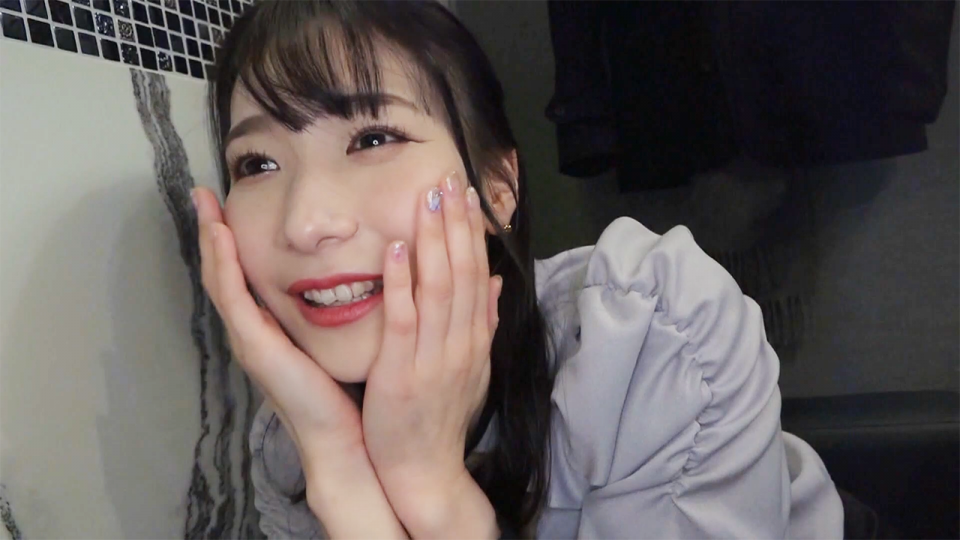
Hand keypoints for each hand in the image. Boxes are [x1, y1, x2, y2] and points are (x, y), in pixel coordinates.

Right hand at [194, 188, 405, 537]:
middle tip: (202, 192)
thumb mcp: (336, 344)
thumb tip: (351, 277)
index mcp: (272, 330)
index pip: (244, 275)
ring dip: (211, 239)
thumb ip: (333, 314)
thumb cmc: (347, 394)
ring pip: (221, 279)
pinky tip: (222, 235)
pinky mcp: (257, 348)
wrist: (347, 441)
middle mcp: (253, 332)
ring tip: (205, 203)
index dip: (232, 240)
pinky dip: (224, 263)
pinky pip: (234, 298)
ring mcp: (250, 340)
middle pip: (223, 272)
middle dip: (212, 231)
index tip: (226, 202)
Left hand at [362, 173, 502, 538]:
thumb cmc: (441, 417)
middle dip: (454, 224)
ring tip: (427, 199)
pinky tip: (398, 249)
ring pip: (437, 288)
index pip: (475, 274)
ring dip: (433, 240)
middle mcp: (460, 342)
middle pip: (460, 272)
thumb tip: (494, 281)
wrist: (426, 469)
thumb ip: (482, 323)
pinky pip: (404, 320)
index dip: (471, 232)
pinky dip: (402, 283)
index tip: (465, 195)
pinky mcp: (402, 371)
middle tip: (447, 180)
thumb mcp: (473, 370)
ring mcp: (433, 356)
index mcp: (474, 339)